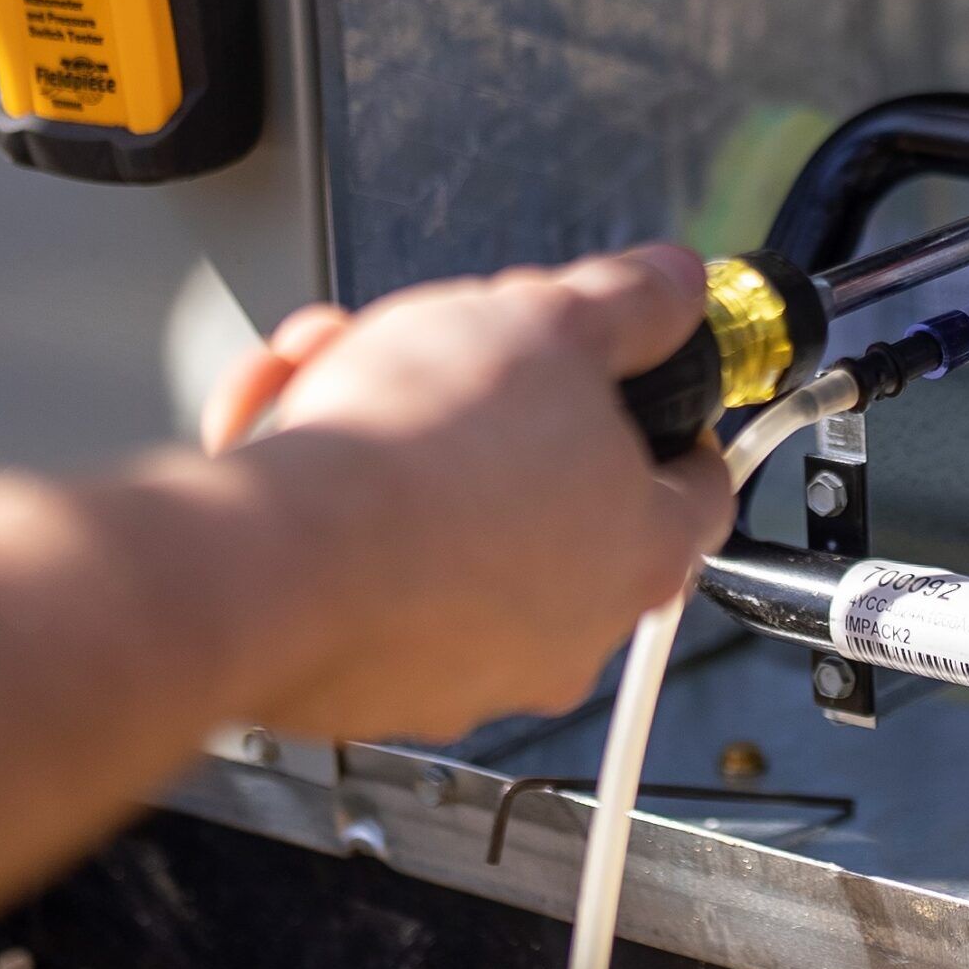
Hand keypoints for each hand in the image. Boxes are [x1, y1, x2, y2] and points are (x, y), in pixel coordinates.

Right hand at [203, 249, 732, 740]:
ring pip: (442, 518)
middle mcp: (568, 632)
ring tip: (337, 370)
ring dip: (393, 430)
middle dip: (488, 399)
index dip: (670, 415)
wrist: (271, 558)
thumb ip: (631, 302)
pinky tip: (286, 433)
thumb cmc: (421, 455)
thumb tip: (673, 284)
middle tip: (450, 346)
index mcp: (643, 553)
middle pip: (551, 488)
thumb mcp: (554, 321)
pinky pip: (361, 567)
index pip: (697, 485)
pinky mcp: (368, 684)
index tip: (636, 382)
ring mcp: (467, 670)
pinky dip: (330, 497)